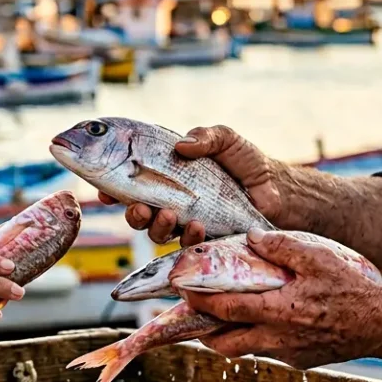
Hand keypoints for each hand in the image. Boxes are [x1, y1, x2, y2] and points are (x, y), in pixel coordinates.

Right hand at [98, 125, 289, 246]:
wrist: (278, 190)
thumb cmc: (249, 162)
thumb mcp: (226, 139)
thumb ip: (205, 136)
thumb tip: (182, 145)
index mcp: (168, 173)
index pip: (131, 180)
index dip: (112, 187)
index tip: (103, 190)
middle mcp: (171, 199)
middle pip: (137, 212)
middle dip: (131, 213)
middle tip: (138, 208)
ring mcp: (186, 220)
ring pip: (155, 231)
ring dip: (156, 226)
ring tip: (168, 215)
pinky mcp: (204, 237)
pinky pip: (185, 244)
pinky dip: (187, 236)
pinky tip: (197, 225)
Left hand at [180, 229, 381, 368]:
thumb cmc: (354, 290)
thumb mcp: (319, 258)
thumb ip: (282, 247)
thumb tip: (252, 236)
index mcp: (279, 312)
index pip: (225, 310)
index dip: (199, 302)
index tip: (183, 291)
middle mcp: (278, 339)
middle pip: (224, 344)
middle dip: (202, 330)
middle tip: (195, 311)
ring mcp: (288, 354)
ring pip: (244, 349)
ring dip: (228, 335)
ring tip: (223, 314)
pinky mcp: (300, 361)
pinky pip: (268, 351)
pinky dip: (256, 337)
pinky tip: (263, 319)